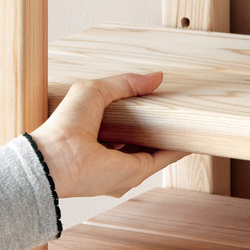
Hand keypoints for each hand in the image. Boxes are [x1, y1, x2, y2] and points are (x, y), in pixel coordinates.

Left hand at [30, 72, 187, 198]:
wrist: (57, 157)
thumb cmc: (65, 125)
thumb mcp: (95, 92)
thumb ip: (125, 83)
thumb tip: (157, 77)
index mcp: (99, 138)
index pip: (127, 127)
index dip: (144, 114)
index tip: (159, 102)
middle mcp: (113, 156)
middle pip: (145, 139)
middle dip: (161, 126)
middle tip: (178, 109)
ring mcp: (126, 167)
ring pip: (157, 150)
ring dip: (173, 136)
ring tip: (190, 119)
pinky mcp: (137, 172)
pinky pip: (164, 158)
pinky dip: (178, 147)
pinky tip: (191, 135)